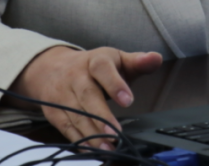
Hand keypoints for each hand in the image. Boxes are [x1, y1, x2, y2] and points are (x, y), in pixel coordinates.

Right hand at [8, 45, 162, 148]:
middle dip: (101, 115)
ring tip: (108, 148)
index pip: (103, 69)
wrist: (52, 68)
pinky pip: (66, 127)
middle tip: (115, 133)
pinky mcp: (54, 111)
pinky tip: (91, 149)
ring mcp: (62, 94)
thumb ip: (138, 62)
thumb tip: (156, 58)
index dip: (115, 84)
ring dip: (91, 133)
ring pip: (76, 114)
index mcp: (95, 61)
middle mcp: (76, 76)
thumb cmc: (93, 67)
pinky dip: (78, 139)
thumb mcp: (116, 59)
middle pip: (87, 94)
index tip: (128, 101)